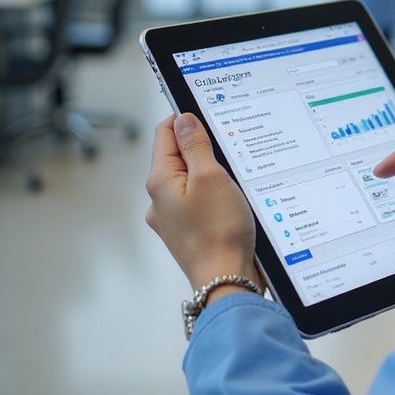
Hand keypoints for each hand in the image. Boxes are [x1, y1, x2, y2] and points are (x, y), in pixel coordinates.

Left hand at [145, 114, 260, 293]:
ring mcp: (172, 217)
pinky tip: (233, 200)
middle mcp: (160, 198)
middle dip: (203, 147)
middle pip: (178, 155)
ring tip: (235, 177)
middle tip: (231, 148)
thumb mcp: (211, 176)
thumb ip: (195, 145)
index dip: (186, 119)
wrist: (227, 279)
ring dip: (211, 172)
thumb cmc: (220, 231)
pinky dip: (215, 194)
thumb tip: (183, 119)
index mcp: (159, 181)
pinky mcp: (188, 231)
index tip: (211, 115)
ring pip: (191, 179)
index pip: (165, 133)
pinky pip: (199, 200)